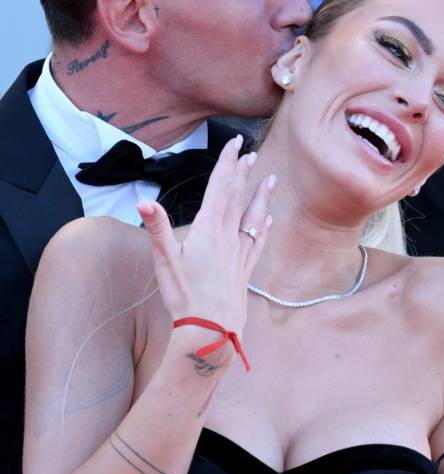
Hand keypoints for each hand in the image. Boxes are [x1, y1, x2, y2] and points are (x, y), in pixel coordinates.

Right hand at [138, 136, 273, 335]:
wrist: (211, 330)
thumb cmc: (185, 296)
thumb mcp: (165, 261)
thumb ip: (157, 228)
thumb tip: (143, 202)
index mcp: (208, 229)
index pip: (219, 188)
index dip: (227, 164)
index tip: (235, 144)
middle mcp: (228, 237)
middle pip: (237, 199)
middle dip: (243, 174)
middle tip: (250, 153)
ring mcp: (239, 254)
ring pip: (253, 218)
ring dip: (261, 197)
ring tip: (270, 180)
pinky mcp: (244, 271)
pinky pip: (258, 243)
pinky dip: (264, 228)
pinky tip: (269, 221)